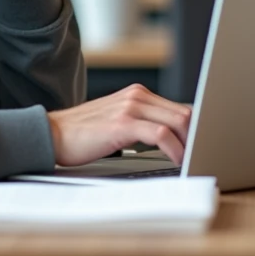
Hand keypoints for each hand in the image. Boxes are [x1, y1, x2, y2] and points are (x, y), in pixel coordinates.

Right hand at [47, 84, 193, 166]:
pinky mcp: (123, 123)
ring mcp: (130, 107)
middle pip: (185, 113)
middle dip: (198, 137)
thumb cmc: (83, 134)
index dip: (195, 129)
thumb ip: (142, 123)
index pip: (180, 108)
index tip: (202, 147)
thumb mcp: (117, 121)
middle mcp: (137, 96)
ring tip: (193, 161)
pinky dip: (175, 150)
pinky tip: (177, 161)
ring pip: (178, 121)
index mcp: (138, 94)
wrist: (52, 134)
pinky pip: (161, 135)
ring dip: (190, 144)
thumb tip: (172, 140)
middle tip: (202, 157)